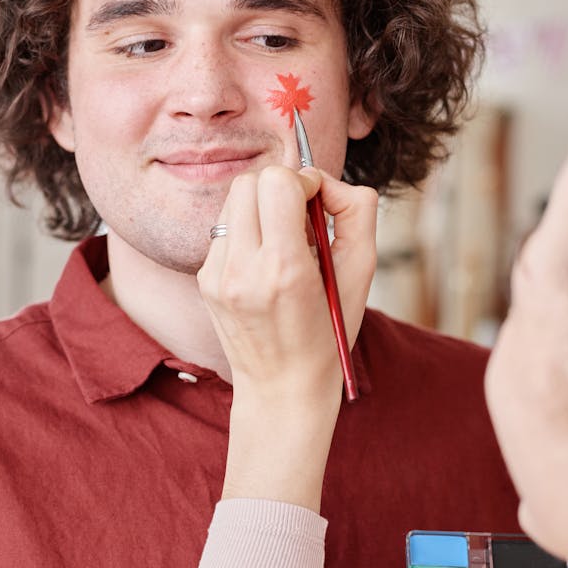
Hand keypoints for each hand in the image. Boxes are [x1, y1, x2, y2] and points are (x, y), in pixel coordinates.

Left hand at [198, 165, 377, 508]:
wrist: (282, 388)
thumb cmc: (328, 331)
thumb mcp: (362, 274)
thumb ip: (356, 212)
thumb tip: (328, 181)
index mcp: (285, 269)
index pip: (279, 182)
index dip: (304, 180)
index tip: (318, 202)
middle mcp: (243, 270)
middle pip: (250, 182)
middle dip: (280, 188)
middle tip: (302, 217)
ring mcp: (216, 275)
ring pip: (233, 201)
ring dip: (261, 206)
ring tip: (283, 241)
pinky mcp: (204, 279)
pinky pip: (225, 228)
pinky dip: (247, 232)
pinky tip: (264, 263)